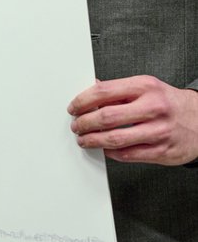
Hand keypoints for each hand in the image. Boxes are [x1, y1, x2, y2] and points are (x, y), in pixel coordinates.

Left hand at [69, 76, 197, 165]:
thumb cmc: (169, 102)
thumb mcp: (145, 86)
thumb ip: (118, 89)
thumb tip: (91, 88)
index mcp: (144, 87)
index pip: (103, 92)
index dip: (82, 101)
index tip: (73, 107)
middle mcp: (153, 108)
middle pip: (106, 117)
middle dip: (84, 123)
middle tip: (76, 126)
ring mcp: (159, 131)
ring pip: (116, 139)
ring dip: (94, 141)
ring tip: (84, 139)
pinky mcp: (163, 151)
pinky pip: (130, 155)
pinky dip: (112, 153)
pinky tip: (105, 149)